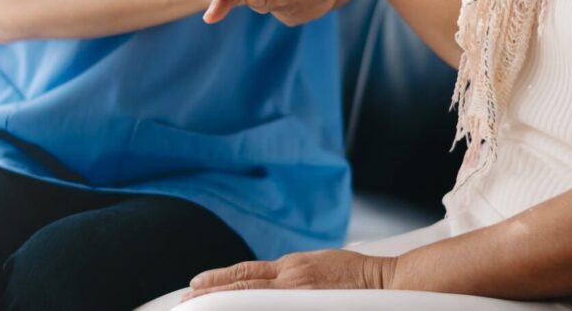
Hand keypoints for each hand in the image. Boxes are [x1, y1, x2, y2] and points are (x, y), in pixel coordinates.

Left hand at [182, 250, 396, 300]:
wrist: (386, 283)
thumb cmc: (359, 277)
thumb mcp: (321, 266)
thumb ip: (295, 276)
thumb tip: (274, 282)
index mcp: (293, 267)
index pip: (246, 271)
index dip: (218, 278)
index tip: (196, 284)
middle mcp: (291, 278)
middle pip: (242, 284)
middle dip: (210, 292)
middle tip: (186, 300)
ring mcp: (298, 293)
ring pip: (250, 296)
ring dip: (221, 301)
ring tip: (196, 306)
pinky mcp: (309, 303)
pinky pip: (270, 307)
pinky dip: (249, 307)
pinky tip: (233, 310)